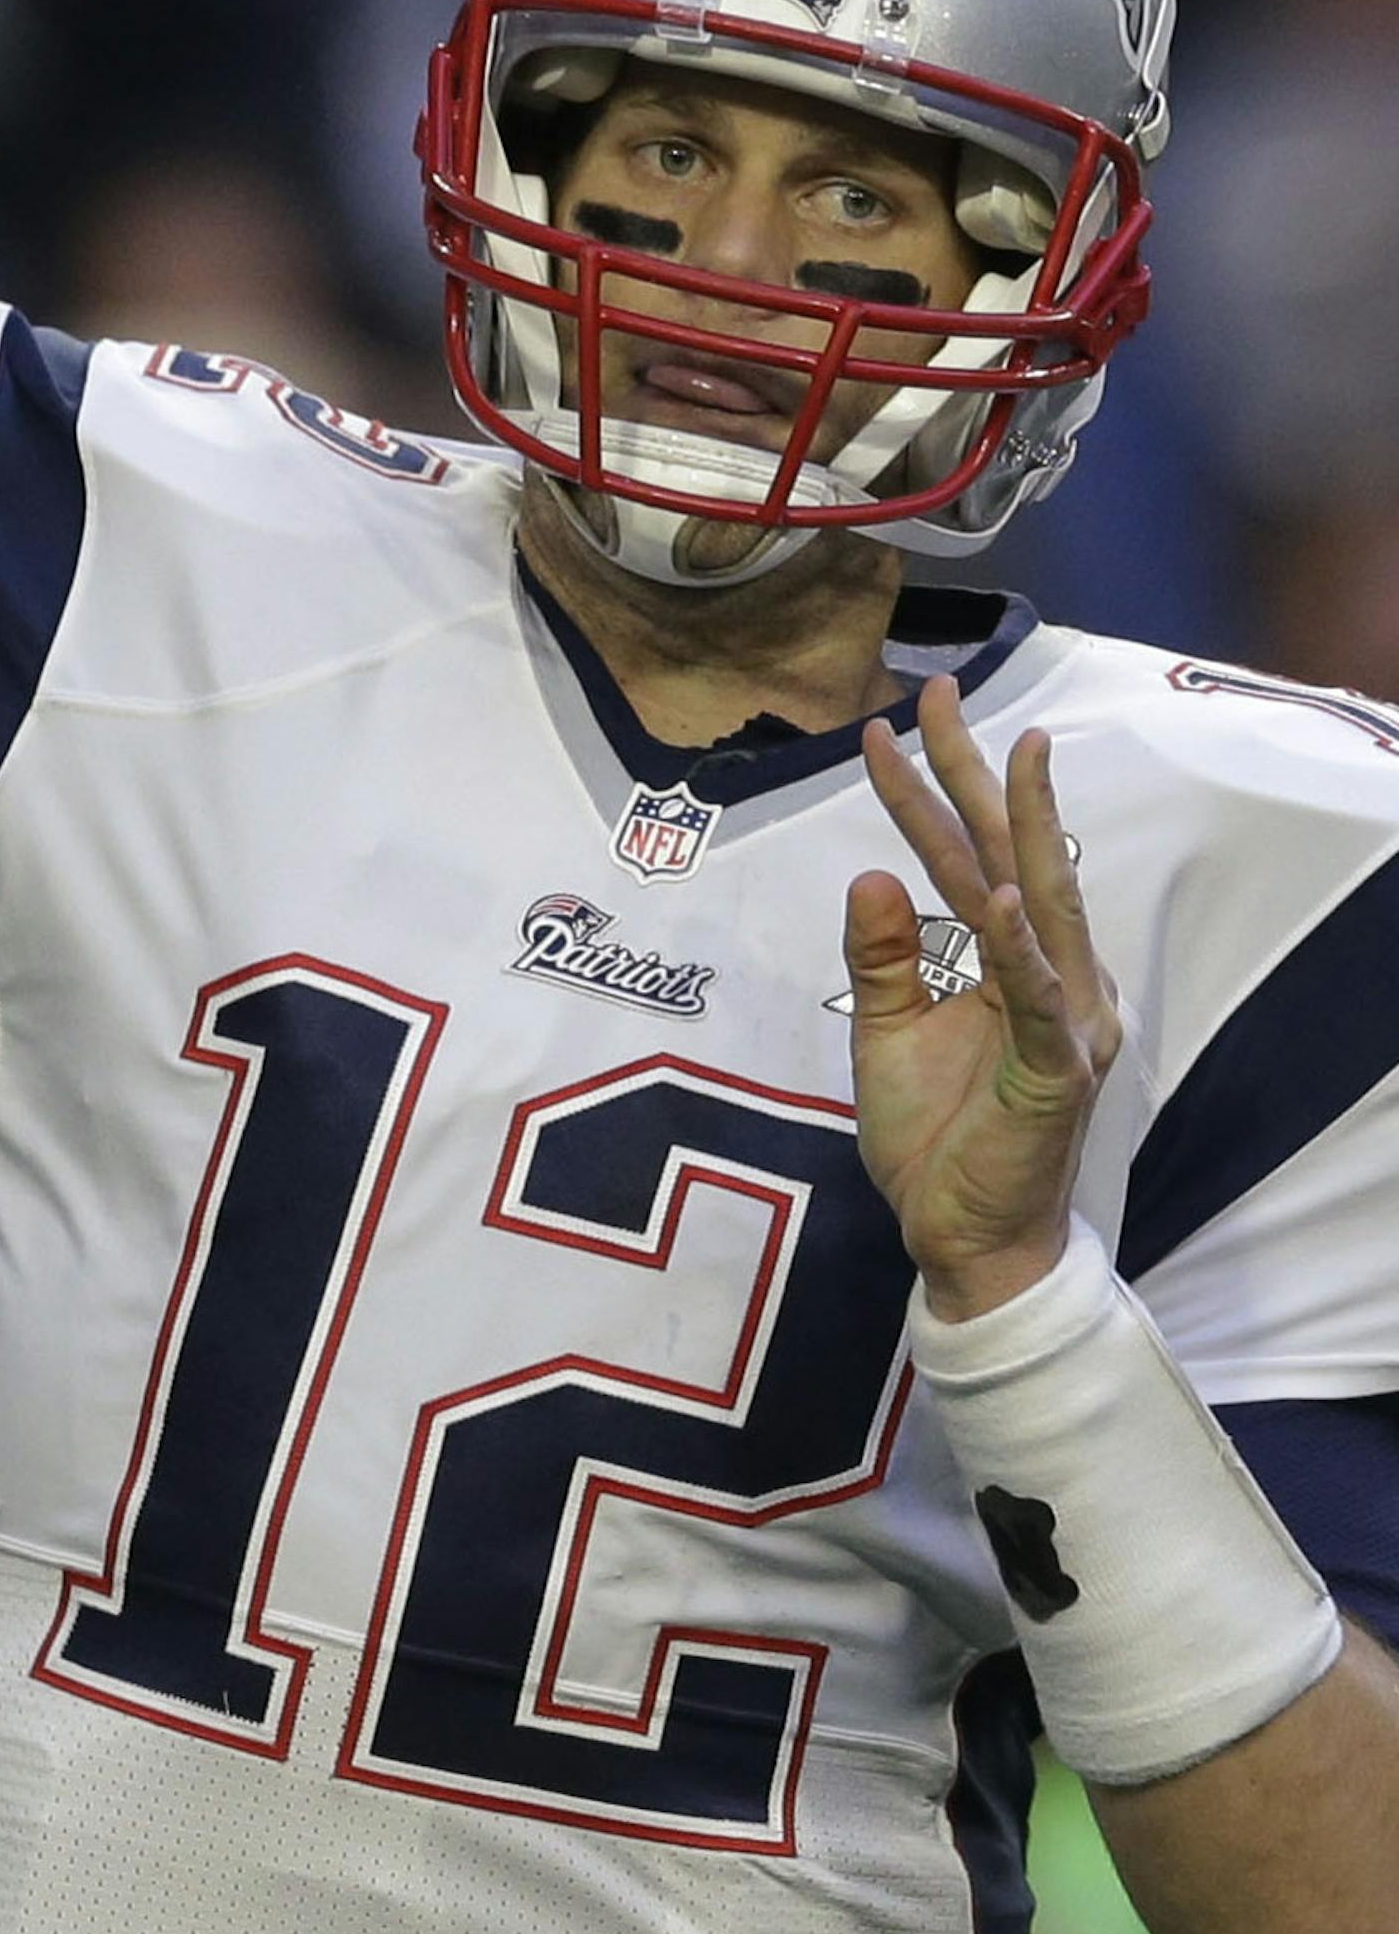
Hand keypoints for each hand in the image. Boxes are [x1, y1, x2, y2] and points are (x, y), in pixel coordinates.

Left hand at [843, 676, 1120, 1319]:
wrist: (960, 1240)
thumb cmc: (935, 1140)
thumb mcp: (886, 1032)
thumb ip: (883, 956)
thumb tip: (870, 873)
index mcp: (1009, 963)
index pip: (964, 858)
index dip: (928, 793)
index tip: (885, 726)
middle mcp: (1051, 976)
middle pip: (1010, 854)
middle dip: (977, 771)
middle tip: (943, 692)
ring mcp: (1062, 1021)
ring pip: (1041, 905)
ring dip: (1021, 830)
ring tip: (1009, 755)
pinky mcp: (1056, 1071)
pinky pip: (1036, 999)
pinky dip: (1018, 949)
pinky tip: (997, 899)